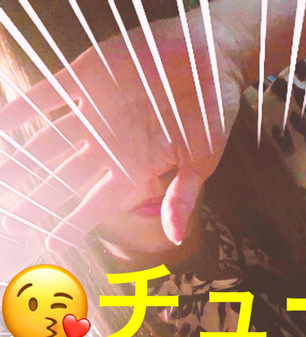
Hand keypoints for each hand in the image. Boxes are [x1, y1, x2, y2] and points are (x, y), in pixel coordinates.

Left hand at [0, 7, 242, 248]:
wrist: (212, 54)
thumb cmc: (214, 111)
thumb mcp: (203, 158)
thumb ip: (183, 195)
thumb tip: (175, 238)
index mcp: (135, 169)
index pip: (97, 204)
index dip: (73, 223)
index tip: (50, 243)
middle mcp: (109, 145)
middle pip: (65, 179)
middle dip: (37, 199)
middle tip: (10, 220)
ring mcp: (95, 113)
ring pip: (50, 143)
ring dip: (23, 161)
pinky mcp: (88, 77)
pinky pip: (49, 96)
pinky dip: (24, 108)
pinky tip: (1, 124)